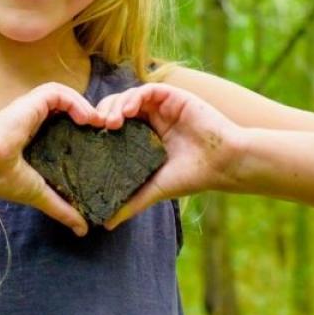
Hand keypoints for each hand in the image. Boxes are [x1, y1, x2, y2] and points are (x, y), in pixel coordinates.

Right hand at [0, 82, 108, 236]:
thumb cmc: (4, 180)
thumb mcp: (42, 194)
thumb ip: (63, 209)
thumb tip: (83, 230)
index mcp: (36, 136)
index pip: (65, 124)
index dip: (85, 129)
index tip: (101, 142)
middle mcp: (34, 120)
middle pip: (68, 108)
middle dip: (90, 114)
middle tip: (105, 130)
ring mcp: (32, 109)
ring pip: (65, 96)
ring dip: (85, 106)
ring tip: (98, 123)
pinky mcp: (31, 102)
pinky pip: (58, 92)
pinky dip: (75, 101)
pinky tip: (86, 118)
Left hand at [94, 82, 243, 229]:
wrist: (223, 164)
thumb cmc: (193, 176)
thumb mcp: (155, 189)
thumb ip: (132, 202)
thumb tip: (106, 224)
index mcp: (147, 136)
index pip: (116, 125)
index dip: (100, 128)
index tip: (90, 140)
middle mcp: (154, 119)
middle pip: (118, 107)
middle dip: (103, 113)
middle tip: (96, 127)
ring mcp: (164, 107)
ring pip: (130, 96)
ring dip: (115, 104)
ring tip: (110, 122)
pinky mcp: (175, 97)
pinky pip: (149, 90)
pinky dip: (134, 97)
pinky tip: (127, 111)